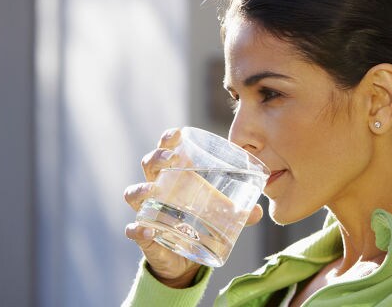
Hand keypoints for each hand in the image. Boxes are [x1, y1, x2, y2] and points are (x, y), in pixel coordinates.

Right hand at [124, 128, 263, 287]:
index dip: (168, 139)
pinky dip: (137, 229)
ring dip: (141, 190)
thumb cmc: (199, 222)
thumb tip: (258, 212)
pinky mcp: (144, 236)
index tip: (178, 134)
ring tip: (152, 191)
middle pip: (148, 165)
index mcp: (175, 176)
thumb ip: (239, 213)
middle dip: (157, 158)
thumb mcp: (220, 214)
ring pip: (133, 194)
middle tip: (171, 159)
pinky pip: (133, 230)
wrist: (185, 258)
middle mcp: (157, 189)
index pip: (166, 150)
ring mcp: (148, 211)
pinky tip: (147, 230)